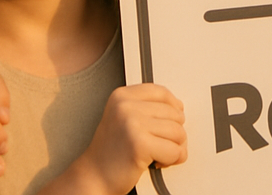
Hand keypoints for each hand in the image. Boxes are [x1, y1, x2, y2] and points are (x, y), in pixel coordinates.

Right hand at [67, 84, 186, 194]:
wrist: (93, 178)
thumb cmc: (111, 152)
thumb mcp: (123, 117)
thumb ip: (146, 107)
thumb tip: (179, 107)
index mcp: (121, 95)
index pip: (161, 93)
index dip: (173, 108)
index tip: (171, 121)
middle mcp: (126, 106)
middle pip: (174, 113)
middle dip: (174, 133)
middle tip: (160, 145)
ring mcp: (132, 124)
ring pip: (178, 132)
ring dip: (175, 148)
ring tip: (158, 154)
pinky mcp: (140, 145)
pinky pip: (175, 151)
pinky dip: (173, 160)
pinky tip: (157, 162)